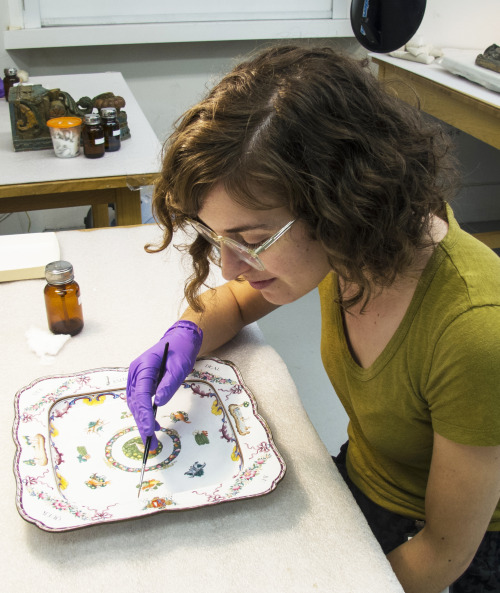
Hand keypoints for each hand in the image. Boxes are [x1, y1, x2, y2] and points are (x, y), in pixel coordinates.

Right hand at [127, 320, 202, 447]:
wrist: (180, 339)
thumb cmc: (180, 350)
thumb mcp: (179, 366)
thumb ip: (169, 384)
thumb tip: (159, 402)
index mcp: (143, 366)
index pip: (141, 393)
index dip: (144, 412)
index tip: (150, 428)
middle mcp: (136, 373)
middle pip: (135, 401)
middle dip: (141, 422)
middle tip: (150, 441)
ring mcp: (137, 378)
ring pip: (136, 404)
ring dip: (142, 421)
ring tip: (151, 439)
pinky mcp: (142, 383)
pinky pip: (141, 401)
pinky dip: (145, 414)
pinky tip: (152, 424)